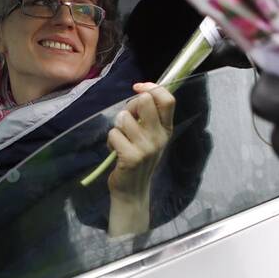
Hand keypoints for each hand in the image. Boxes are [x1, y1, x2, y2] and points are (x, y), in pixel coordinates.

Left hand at [106, 83, 174, 212]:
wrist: (132, 190)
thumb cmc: (138, 158)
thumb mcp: (149, 136)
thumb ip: (147, 115)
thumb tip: (140, 91)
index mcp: (166, 129)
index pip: (168, 100)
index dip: (152, 87)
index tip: (138, 88)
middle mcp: (160, 137)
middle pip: (144, 101)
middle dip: (130, 106)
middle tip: (126, 121)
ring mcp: (147, 148)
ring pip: (124, 117)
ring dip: (117, 127)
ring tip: (121, 140)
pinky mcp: (132, 157)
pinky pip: (114, 134)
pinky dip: (110, 141)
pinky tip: (116, 151)